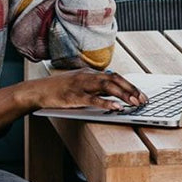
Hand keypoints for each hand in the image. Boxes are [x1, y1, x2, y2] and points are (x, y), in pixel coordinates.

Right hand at [24, 69, 147, 111]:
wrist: (38, 91)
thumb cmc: (59, 90)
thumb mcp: (80, 85)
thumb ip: (95, 88)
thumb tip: (114, 95)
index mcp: (90, 73)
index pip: (115, 76)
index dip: (130, 85)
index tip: (142, 95)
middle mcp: (87, 76)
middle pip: (114, 80)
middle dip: (131, 89)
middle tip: (143, 100)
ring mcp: (81, 85)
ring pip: (106, 87)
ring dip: (123, 94)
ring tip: (134, 103)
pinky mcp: (74, 96)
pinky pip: (93, 99)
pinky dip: (106, 103)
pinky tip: (116, 108)